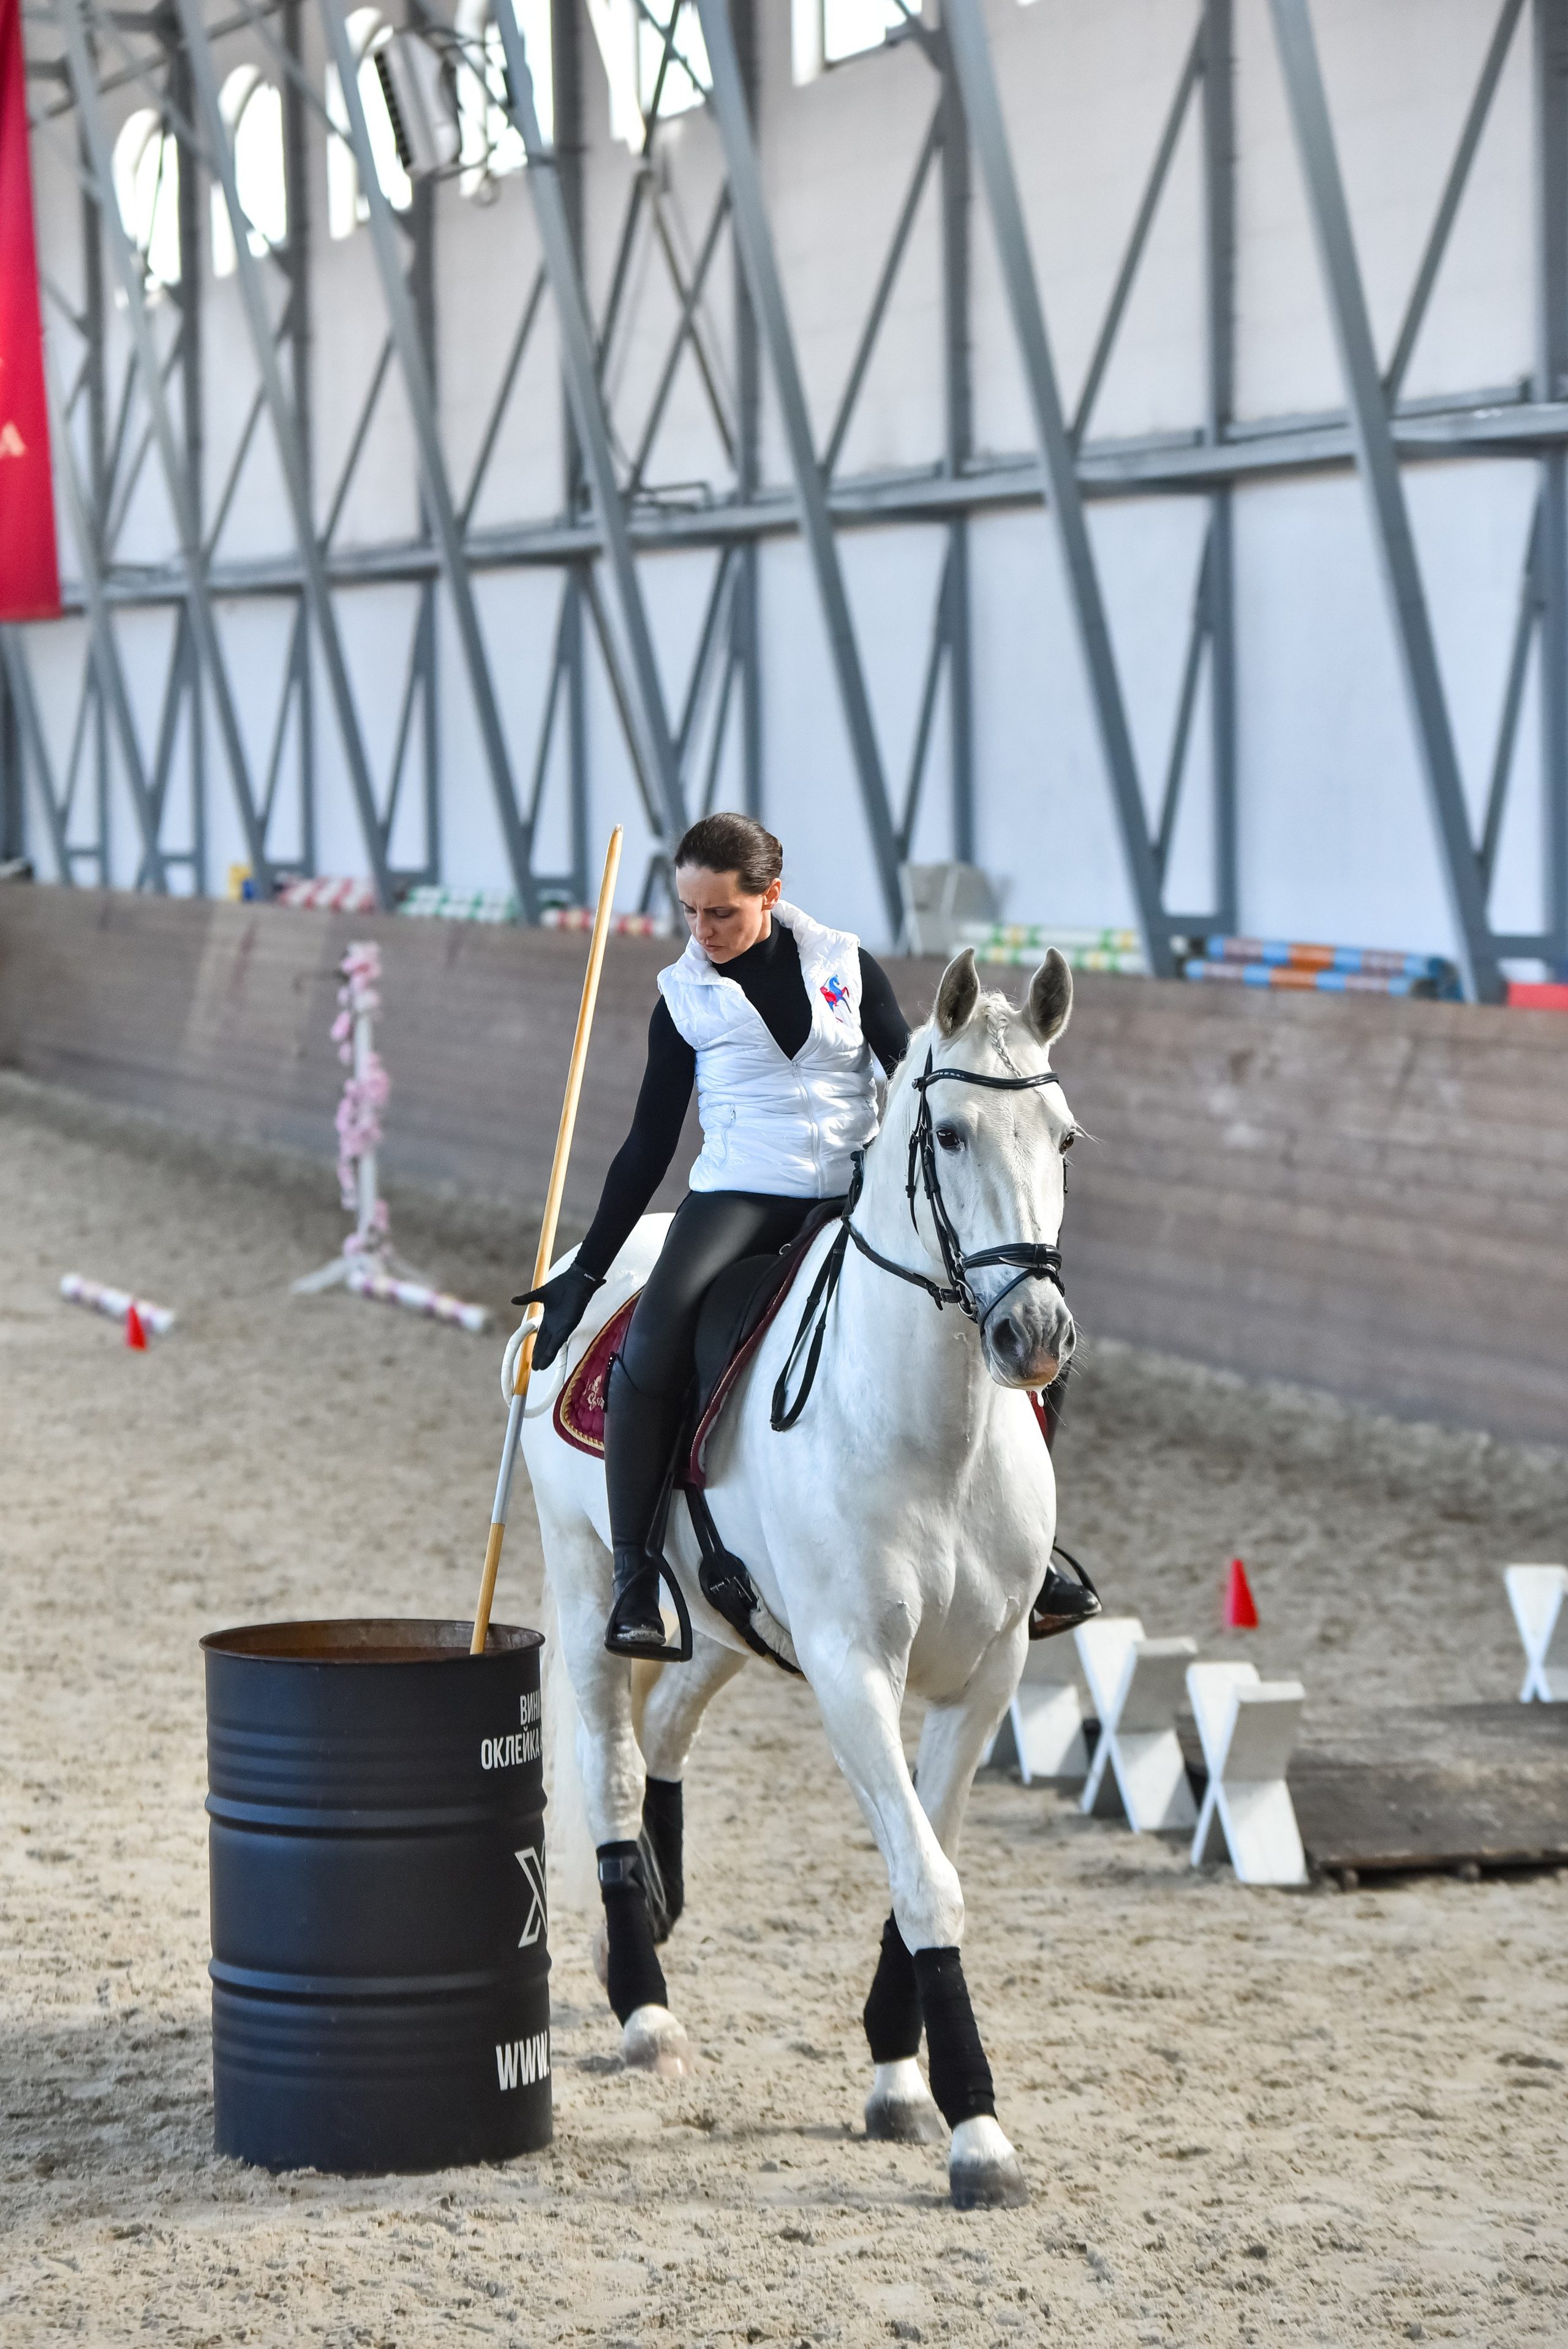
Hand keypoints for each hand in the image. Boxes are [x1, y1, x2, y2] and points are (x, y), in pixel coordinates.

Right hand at [501, 1261, 602, 1404]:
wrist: (576, 1280)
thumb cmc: (561, 1286)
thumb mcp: (540, 1294)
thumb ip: (527, 1298)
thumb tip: (512, 1300)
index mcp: (549, 1319)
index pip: (540, 1338)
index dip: (536, 1348)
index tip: (531, 1359)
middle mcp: (556, 1326)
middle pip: (546, 1345)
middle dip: (540, 1356)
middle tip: (535, 1369)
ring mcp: (563, 1326)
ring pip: (552, 1346)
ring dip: (546, 1357)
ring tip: (540, 1368)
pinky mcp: (569, 1324)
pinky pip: (560, 1339)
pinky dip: (554, 1348)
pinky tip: (548, 1356)